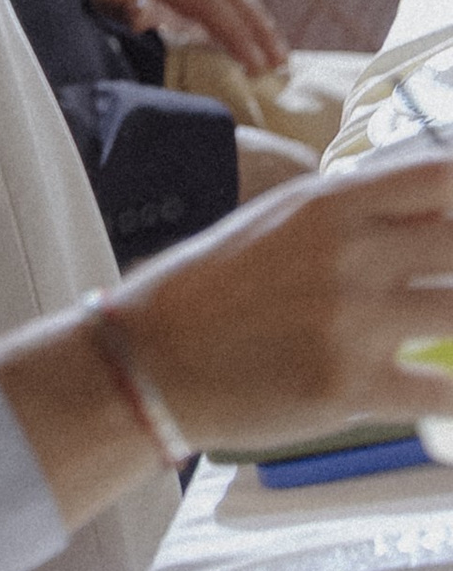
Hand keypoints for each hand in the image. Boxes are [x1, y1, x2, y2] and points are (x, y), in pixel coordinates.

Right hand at [109, 135, 452, 449]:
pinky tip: (441, 389)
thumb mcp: (274, 223)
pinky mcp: (348, 388)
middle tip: (447, 287)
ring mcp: (350, 322)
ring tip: (442, 333)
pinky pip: (442, 392)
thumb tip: (429, 216)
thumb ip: (348, 215)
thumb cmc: (207, 289)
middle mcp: (346, 255)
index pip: (438, 177)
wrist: (149, 359)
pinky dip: (451, 393)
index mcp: (326, 206)